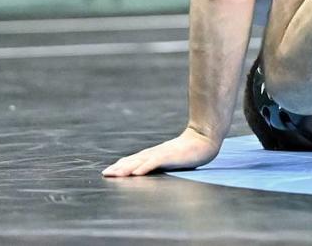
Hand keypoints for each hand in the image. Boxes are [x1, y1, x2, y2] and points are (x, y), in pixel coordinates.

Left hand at [102, 128, 219, 176]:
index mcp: (156, 153)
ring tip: (115, 174)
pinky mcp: (171, 156)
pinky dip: (145, 167)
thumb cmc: (191, 149)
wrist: (205, 138)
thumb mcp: (173, 155)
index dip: (122, 165)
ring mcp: (163, 153)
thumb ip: (162, 159)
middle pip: (134, 160)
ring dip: (127, 168)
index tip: (109, 171)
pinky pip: (155, 162)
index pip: (135, 159)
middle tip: (106, 173)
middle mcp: (157, 152)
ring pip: (141, 161)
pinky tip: (136, 173)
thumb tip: (151, 166)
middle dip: (119, 167)